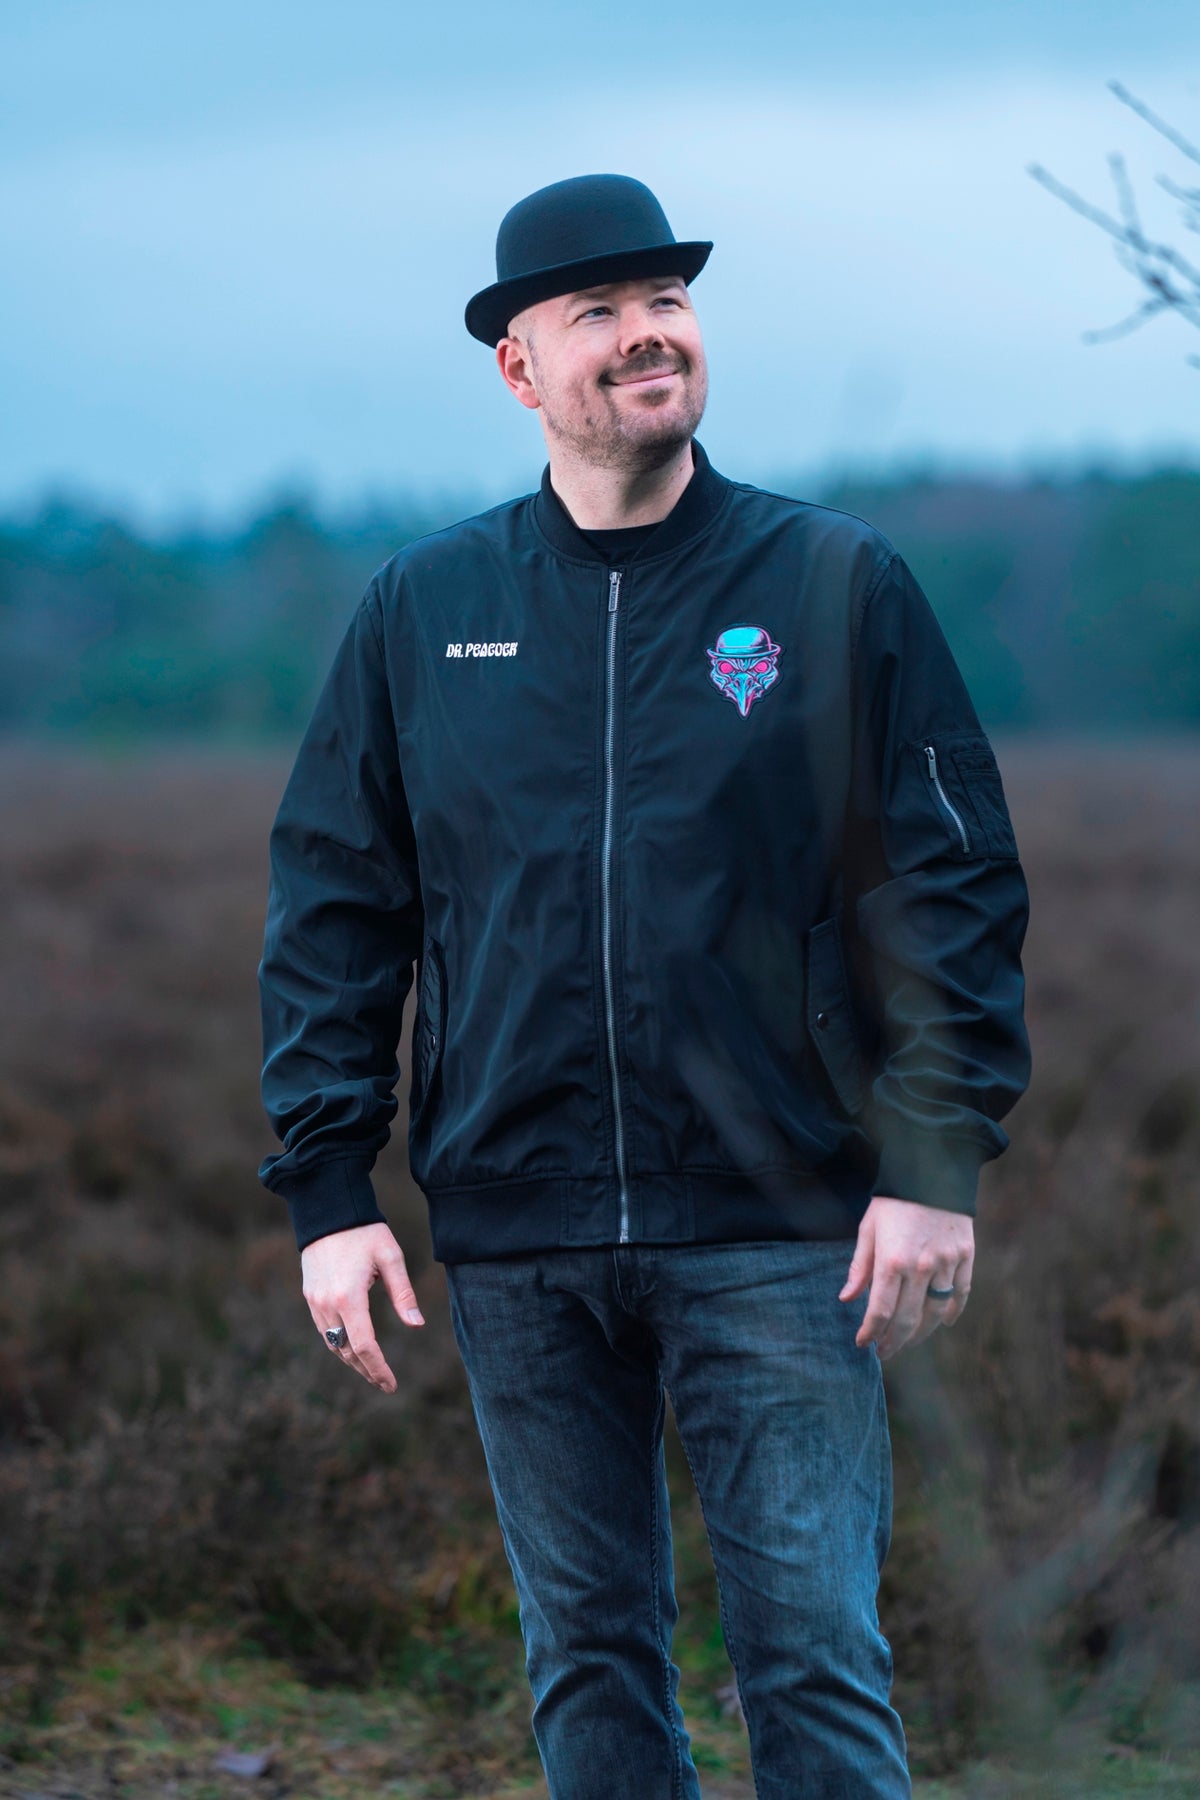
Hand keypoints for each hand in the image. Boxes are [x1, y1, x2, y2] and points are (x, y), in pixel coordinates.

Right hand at [300, 1221, 424, 1392]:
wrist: (328, 1210)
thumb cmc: (364, 1231)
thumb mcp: (390, 1257)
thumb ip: (403, 1293)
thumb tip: (417, 1325)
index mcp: (349, 1296)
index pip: (364, 1345)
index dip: (378, 1368)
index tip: (391, 1384)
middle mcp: (327, 1304)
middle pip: (346, 1351)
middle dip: (366, 1370)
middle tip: (385, 1384)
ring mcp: (315, 1301)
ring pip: (332, 1343)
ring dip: (352, 1360)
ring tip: (372, 1371)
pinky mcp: (310, 1295)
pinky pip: (324, 1330)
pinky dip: (339, 1344)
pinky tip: (353, 1348)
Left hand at [838, 1195, 972, 1360]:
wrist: (931, 1167)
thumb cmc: (893, 1199)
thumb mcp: (868, 1228)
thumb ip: (859, 1267)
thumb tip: (846, 1299)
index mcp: (891, 1261)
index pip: (879, 1311)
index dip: (870, 1332)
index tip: (863, 1343)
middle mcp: (921, 1267)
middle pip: (908, 1319)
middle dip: (894, 1341)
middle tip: (884, 1352)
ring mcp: (947, 1264)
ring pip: (936, 1313)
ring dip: (921, 1334)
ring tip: (908, 1342)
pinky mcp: (966, 1257)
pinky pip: (960, 1294)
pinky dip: (952, 1312)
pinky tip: (942, 1323)